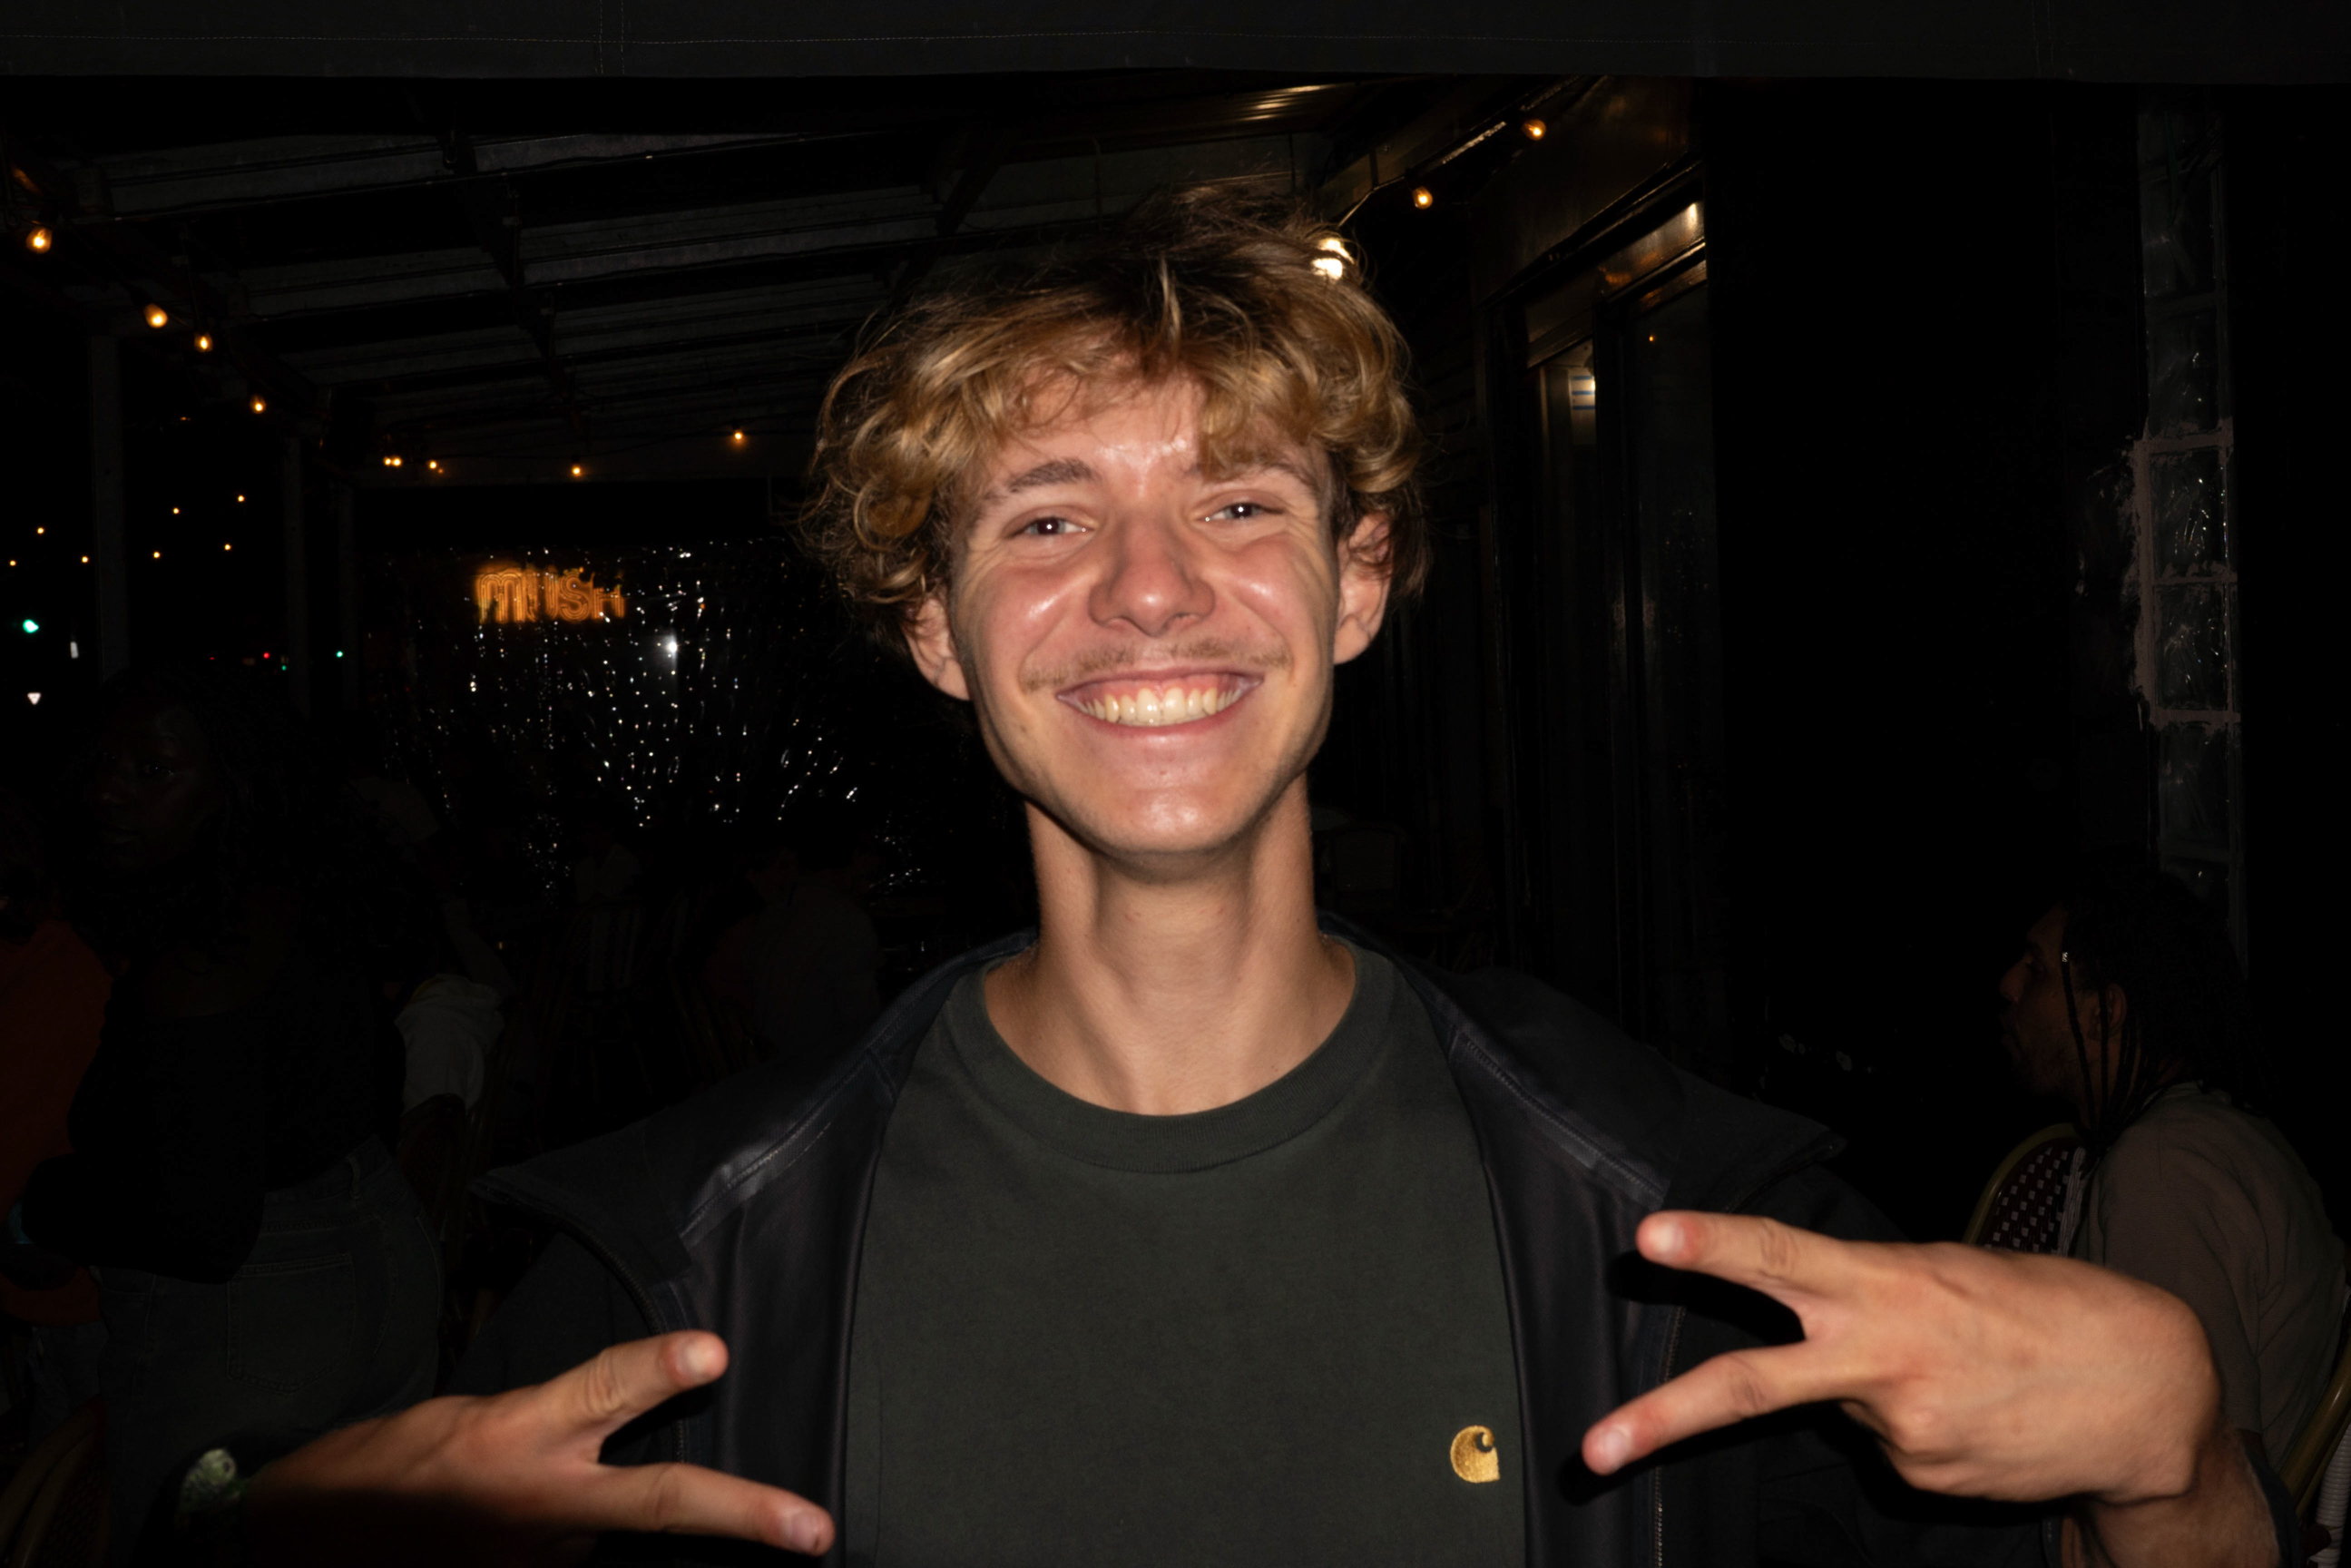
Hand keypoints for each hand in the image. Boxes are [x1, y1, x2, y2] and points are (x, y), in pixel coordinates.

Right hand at [247, 1331, 833, 1566]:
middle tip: (815, 1529)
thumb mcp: (468, 1416)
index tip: (713, 1352)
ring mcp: (538, 1561)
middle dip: (746, 1517)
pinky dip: (586, 1550)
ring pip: (621, 1540)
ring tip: (598, 1515)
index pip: (600, 1389)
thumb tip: (624, 1406)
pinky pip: (582, 1567)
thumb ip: (555, 1413)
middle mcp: (541, 1505)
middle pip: (662, 1503)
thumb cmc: (382, 1469)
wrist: (301, 1546)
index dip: (655, 1369)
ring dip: (632, 1531)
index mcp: (516, 1438)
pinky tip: (562, 1538)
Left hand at [1582, 1212, 2223, 1505]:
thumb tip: (1811, 1329)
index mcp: (1885, 1283)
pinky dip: (1914, 1423)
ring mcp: (1898, 1429)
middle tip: (1589, 1449)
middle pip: (1748, 1389)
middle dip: (1660, 1420)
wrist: (2150, 1396)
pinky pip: (1886, 1443)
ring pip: (1840, 1406)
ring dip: (1875, 1386)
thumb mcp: (1950, 1272)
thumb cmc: (2049, 1310)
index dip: (1713, 1245)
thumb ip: (1866, 1294)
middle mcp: (1879, 1358)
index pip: (1782, 1254)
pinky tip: (1971, 1410)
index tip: (1649, 1238)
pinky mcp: (1919, 1478)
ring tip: (1958, 1371)